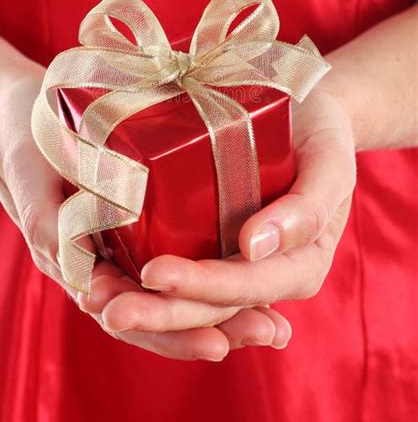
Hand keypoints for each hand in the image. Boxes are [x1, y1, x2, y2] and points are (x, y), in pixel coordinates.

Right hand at [0, 66, 290, 359]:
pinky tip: (259, 273)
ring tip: (275, 325)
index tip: (215, 343)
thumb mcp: (26, 176)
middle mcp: (107, 265)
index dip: (169, 333)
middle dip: (214, 326)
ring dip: (225, 309)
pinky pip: (184, 251)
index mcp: (75, 266)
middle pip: (162, 312)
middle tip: (267, 334)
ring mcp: (129, 245)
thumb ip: (45, 222)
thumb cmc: (23, 143)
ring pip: (178, 290)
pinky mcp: (147, 219)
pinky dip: (218, 270)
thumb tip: (84, 281)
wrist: (25, 111)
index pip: (126, 315)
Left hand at [97, 85, 356, 337]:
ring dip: (139, 305)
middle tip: (105, 305)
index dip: (201, 286)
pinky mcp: (204, 240)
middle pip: (207, 307)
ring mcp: (229, 259)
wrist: (304, 109)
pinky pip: (173, 265)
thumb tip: (254, 247)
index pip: (245, 288)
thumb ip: (308, 207)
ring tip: (92, 298)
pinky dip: (136, 277)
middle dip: (157, 312)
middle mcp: (260, 273)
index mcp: (297, 266)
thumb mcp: (330, 161)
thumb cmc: (320, 133)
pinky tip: (99, 276)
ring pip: (185, 298)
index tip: (154, 274)